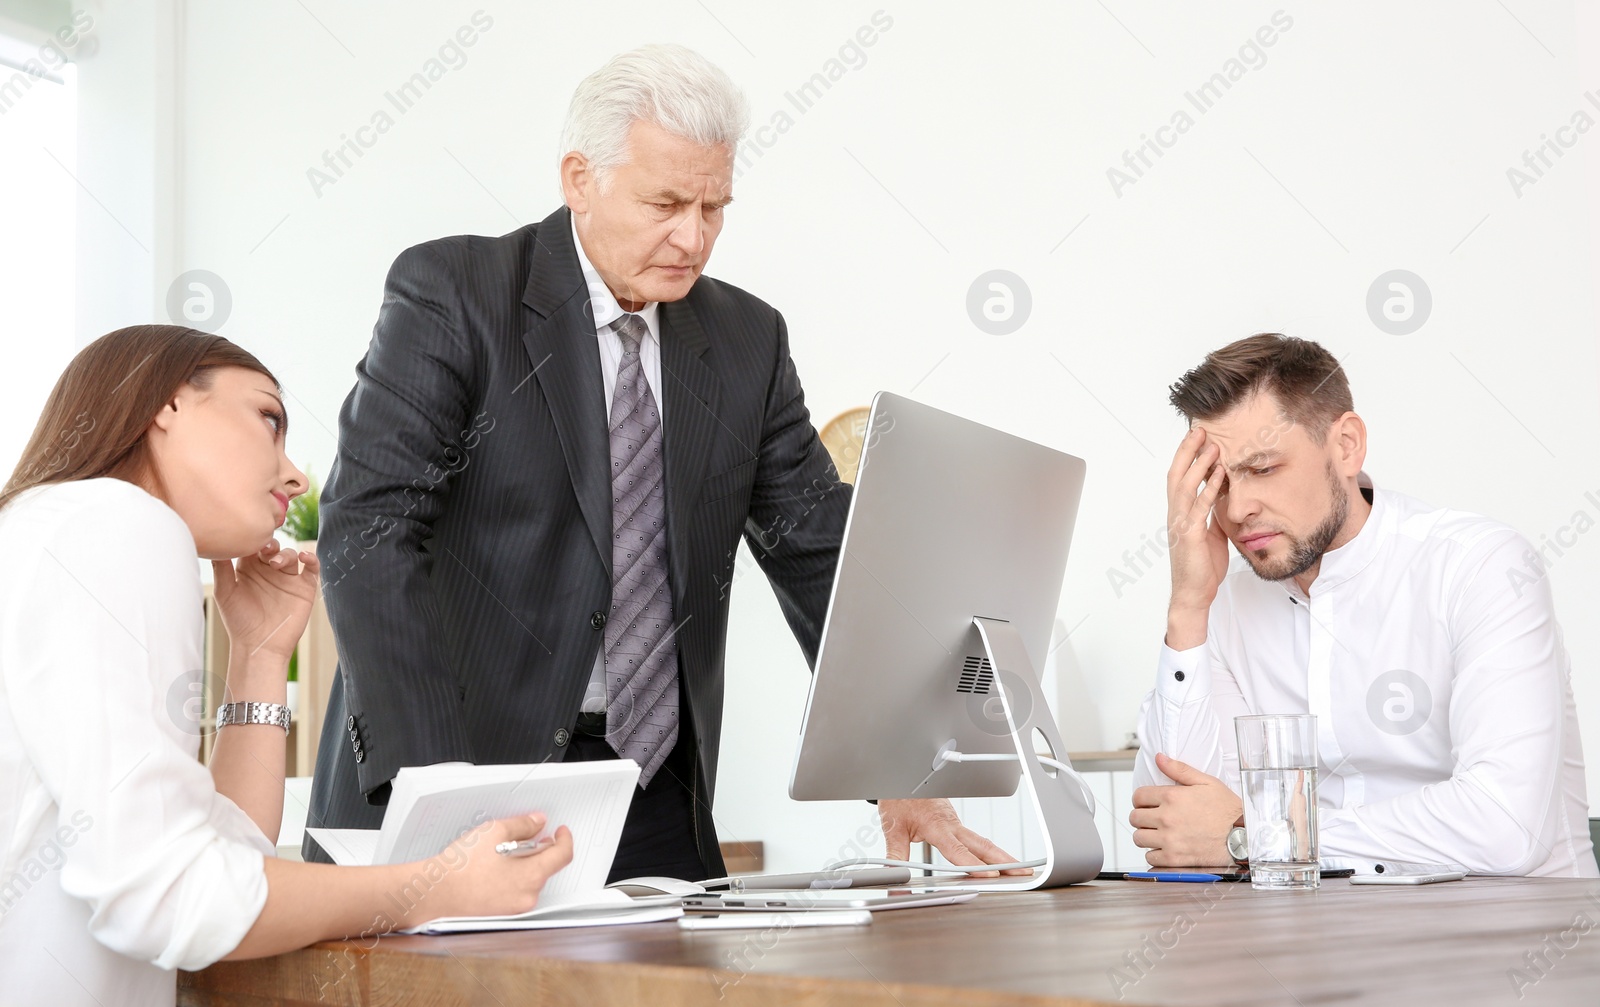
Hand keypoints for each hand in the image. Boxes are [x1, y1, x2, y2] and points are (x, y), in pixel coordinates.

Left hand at [212, 539, 320, 664]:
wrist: (259, 646)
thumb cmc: (239, 622)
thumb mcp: (225, 592)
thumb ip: (222, 568)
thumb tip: (215, 544)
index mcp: (250, 569)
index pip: (252, 546)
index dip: (251, 539)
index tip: (247, 536)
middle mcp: (269, 571)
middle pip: (273, 547)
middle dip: (269, 543)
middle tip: (263, 547)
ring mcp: (288, 578)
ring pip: (291, 554)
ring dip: (285, 554)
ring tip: (276, 563)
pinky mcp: (305, 587)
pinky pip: (312, 568)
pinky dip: (311, 558)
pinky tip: (304, 556)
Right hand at [429, 813, 574, 920]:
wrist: (435, 893)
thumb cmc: (462, 866)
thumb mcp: (495, 832)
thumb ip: (523, 825)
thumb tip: (538, 822)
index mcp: (532, 877)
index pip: (563, 856)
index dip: (565, 839)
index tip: (561, 831)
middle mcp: (527, 896)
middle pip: (546, 868)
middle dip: (541, 849)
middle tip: (528, 835)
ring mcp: (514, 908)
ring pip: (530, 880)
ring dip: (525, 863)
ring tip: (503, 850)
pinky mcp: (500, 912)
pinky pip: (516, 891)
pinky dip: (513, 877)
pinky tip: (494, 867)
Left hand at [879, 798, 1030, 877]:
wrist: (902, 775)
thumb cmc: (899, 798)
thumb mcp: (892, 827)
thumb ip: (895, 854)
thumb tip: (894, 874)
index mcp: (936, 825)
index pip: (958, 849)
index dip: (974, 864)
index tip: (991, 875)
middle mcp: (951, 824)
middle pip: (983, 845)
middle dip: (1005, 860)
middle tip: (1025, 871)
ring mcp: (956, 823)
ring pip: (983, 841)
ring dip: (1002, 856)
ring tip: (1021, 868)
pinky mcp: (955, 823)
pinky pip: (976, 838)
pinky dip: (990, 850)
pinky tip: (998, 860)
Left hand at [1128, 753, 1242, 867]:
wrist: (1243, 837)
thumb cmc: (1227, 810)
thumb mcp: (1207, 782)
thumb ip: (1180, 769)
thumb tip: (1159, 758)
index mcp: (1172, 797)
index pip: (1138, 796)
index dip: (1141, 799)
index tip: (1148, 803)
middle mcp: (1166, 818)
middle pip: (1135, 817)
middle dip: (1142, 816)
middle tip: (1153, 818)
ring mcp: (1169, 840)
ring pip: (1139, 838)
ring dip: (1146, 835)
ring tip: (1158, 833)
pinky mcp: (1173, 859)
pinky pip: (1150, 857)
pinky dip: (1154, 854)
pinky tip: (1165, 848)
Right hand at [1165, 428, 1229, 647]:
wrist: (1193, 594)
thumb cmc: (1201, 567)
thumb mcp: (1210, 533)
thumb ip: (1213, 514)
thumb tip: (1224, 496)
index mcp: (1180, 513)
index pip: (1179, 477)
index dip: (1186, 456)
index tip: (1196, 437)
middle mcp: (1176, 515)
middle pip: (1177, 475)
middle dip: (1188, 451)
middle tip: (1200, 430)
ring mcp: (1181, 524)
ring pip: (1185, 487)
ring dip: (1199, 465)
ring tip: (1212, 446)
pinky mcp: (1190, 536)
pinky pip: (1200, 508)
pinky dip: (1209, 489)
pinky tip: (1219, 476)